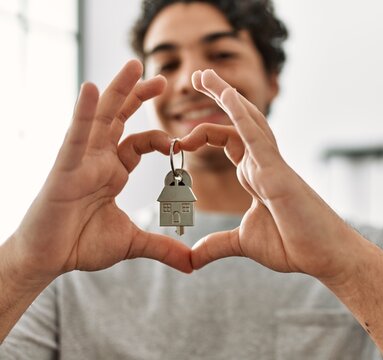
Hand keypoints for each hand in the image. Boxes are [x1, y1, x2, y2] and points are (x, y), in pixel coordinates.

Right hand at [9, 60, 191, 286]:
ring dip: (117, 90)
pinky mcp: (65, 167)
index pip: (141, 142)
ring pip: (101, 117)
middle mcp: (98, 158)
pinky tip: (92, 89)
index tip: (184, 140)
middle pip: (121, 118)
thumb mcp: (132, 242)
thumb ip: (162, 247)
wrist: (49, 260)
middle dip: (139, 96)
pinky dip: (84, 112)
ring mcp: (81, 159)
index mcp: (113, 171)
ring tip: (134, 65)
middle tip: (163, 79)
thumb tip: (191, 264)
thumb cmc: (81, 244)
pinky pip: (76, 135)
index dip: (162, 138)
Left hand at [181, 70, 360, 285]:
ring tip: (205, 74)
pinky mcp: (277, 172)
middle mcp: (262, 164)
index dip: (204, 133)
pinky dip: (240, 114)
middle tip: (198, 76)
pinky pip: (256, 137)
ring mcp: (271, 165)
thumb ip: (217, 245)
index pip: (227, 141)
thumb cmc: (295, 245)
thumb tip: (192, 258)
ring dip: (225, 95)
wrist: (325, 256)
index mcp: (254, 175)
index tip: (179, 138)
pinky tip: (226, 95)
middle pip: (237, 121)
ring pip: (247, 120)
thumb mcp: (244, 243)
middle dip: (218, 96)